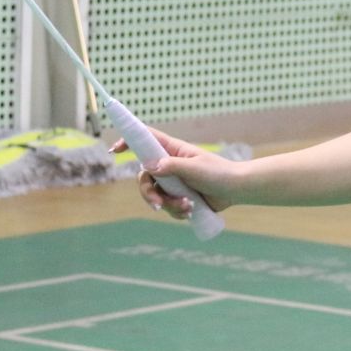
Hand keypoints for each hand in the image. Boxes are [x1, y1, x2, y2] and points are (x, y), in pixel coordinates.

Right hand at [117, 124, 237, 219]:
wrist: (235, 190)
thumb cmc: (218, 173)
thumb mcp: (195, 167)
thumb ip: (172, 166)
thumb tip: (149, 166)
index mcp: (172, 150)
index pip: (146, 140)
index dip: (128, 141)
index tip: (115, 150)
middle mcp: (169, 164)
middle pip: (144, 177)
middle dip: (149, 193)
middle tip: (159, 204)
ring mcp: (173, 181)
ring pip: (155, 195)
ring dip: (168, 205)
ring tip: (187, 206)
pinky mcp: (178, 196)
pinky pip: (167, 206)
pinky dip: (176, 211)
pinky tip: (190, 211)